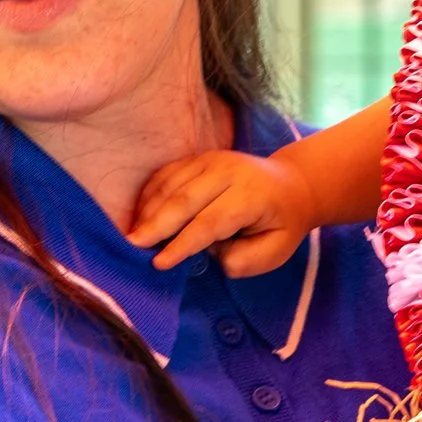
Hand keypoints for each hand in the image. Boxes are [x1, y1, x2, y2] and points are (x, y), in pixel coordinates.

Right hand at [126, 150, 316, 276]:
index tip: (160, 263)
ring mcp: (210, 160)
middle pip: (185, 199)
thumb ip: (245, 259)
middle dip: (156, 225)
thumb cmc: (280, 224)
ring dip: (148, 210)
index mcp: (251, 195)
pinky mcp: (196, 158)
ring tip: (132, 236)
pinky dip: (149, 194)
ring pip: (170, 184)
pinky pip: (166, 174)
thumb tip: (210, 256)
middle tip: (133, 246)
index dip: (184, 243)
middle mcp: (228, 171)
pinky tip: (138, 216)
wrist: (289, 185)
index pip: (211, 221)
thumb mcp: (276, 250)